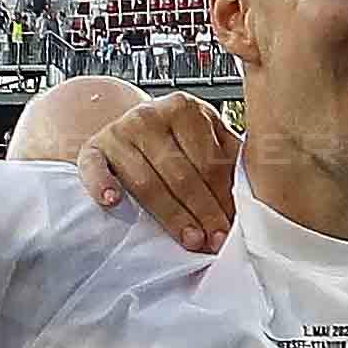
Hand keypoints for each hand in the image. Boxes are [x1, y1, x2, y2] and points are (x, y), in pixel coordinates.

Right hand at [81, 92, 236, 252]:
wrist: (129, 130)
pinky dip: (102, 185)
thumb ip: (228, 160)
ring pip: (146, 181)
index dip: (222, 196)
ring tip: (189, 238)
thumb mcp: (206, 139)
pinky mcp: (92, 150)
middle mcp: (148, 116)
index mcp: (184, 108)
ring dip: (169, 214)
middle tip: (213, 239)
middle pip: (180, 173)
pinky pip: (94, 170)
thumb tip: (255, 199)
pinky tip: (113, 202)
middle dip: (201, 211)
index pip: (207, 160)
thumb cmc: (175, 141)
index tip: (232, 226)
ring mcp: (117, 132)